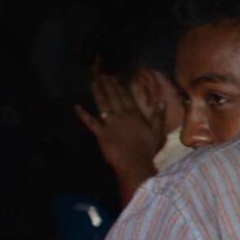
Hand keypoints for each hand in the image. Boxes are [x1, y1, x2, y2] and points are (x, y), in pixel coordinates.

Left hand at [75, 67, 164, 201]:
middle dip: (107, 86)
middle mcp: (120, 115)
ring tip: (93, 84)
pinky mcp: (100, 133)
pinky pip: (90, 122)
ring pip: (102, 106)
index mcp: (133, 114)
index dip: (119, 86)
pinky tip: (77, 107)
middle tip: (102, 77)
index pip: (125, 96)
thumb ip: (158, 115)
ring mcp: (109, 124)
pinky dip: (83, 115)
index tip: (113, 77)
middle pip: (113, 97)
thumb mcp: (157, 131)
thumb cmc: (147, 149)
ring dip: (97, 94)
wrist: (134, 163)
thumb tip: (162, 100)